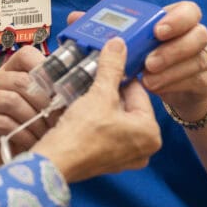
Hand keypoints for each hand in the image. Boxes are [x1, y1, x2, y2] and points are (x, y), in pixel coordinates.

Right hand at [0, 46, 52, 181]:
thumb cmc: (22, 136)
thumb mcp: (38, 113)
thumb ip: (51, 98)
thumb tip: (77, 91)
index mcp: (9, 74)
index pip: (26, 55)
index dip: (46, 68)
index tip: (61, 89)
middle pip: (21, 81)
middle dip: (44, 103)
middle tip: (57, 121)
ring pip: (11, 101)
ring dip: (33, 120)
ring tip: (45, 135)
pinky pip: (0, 122)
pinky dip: (21, 134)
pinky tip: (31, 144)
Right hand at [32, 39, 161, 182]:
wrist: (56, 161)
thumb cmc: (82, 133)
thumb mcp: (100, 94)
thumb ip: (112, 67)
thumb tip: (118, 44)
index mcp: (151, 132)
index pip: (138, 92)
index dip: (119, 77)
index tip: (107, 67)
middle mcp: (144, 149)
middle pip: (128, 106)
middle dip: (110, 92)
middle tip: (93, 82)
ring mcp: (126, 158)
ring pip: (116, 119)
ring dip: (102, 106)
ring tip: (86, 97)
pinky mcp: (109, 162)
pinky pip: (107, 133)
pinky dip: (97, 122)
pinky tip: (83, 115)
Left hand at [141, 1, 206, 122]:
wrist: (175, 88)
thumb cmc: (153, 57)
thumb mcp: (141, 44)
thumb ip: (129, 35)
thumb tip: (101, 31)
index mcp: (181, 21)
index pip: (189, 11)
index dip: (176, 19)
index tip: (157, 31)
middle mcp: (196, 37)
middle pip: (199, 35)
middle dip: (172, 49)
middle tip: (149, 62)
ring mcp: (204, 59)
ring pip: (198, 60)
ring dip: (170, 71)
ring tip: (147, 80)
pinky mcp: (204, 82)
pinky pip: (195, 81)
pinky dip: (173, 85)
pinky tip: (156, 87)